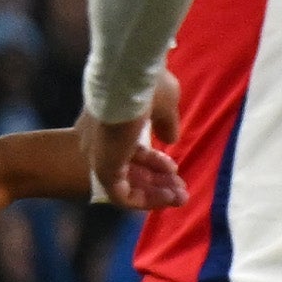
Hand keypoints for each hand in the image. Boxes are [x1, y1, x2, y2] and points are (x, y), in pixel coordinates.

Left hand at [66, 69, 190, 215]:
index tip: (174, 168)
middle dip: (157, 182)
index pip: (130, 150)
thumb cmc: (145, 88)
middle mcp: (100, 142)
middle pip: (129, 170)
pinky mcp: (104, 169)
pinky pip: (122, 194)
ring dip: (154, 194)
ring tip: (180, 198)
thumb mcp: (164, 104)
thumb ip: (165, 123)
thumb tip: (170, 139)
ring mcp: (101, 156)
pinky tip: (168, 199)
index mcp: (109, 124)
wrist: (126, 81)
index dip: (154, 162)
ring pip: (127, 184)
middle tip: (181, 190)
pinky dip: (145, 200)